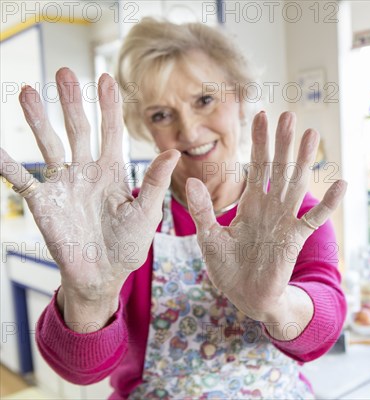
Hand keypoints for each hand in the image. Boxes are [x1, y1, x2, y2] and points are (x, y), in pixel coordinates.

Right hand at [0, 69, 178, 323]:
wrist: (103, 276)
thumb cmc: (128, 246)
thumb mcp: (146, 213)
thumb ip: (154, 183)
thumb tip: (172, 152)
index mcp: (113, 172)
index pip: (111, 132)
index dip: (109, 107)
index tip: (106, 78)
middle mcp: (86, 172)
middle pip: (78, 130)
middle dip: (72, 102)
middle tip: (64, 72)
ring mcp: (63, 185)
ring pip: (50, 145)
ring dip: (39, 120)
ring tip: (28, 92)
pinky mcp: (43, 203)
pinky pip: (22, 179)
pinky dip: (8, 164)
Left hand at [186, 111, 345, 321]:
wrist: (246, 297)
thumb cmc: (228, 268)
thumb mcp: (209, 237)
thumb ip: (203, 210)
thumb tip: (190, 180)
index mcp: (250, 204)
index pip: (256, 166)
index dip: (259, 142)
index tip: (261, 115)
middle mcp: (270, 207)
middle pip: (279, 168)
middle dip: (283, 142)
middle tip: (289, 115)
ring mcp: (284, 220)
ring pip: (296, 184)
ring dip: (304, 161)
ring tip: (311, 135)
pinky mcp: (295, 238)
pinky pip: (314, 218)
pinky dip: (328, 202)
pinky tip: (340, 183)